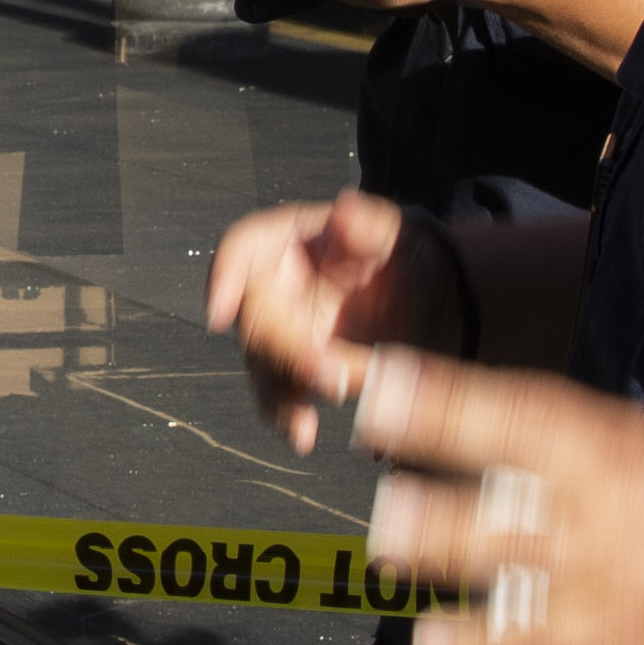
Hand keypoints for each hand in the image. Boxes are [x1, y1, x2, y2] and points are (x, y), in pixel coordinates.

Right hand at [208, 189, 454, 451]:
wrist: (422, 295)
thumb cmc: (399, 252)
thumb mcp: (394, 232)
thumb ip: (369, 223)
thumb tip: (346, 208)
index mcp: (283, 241)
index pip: (240, 250)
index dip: (223, 277)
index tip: (220, 313)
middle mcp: (269, 288)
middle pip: (255, 321)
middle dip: (286, 353)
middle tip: (332, 377)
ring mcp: (278, 333)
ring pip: (262, 368)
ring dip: (279, 399)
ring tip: (304, 428)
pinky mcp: (293, 371)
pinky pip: (280, 396)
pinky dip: (290, 418)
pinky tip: (305, 436)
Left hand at [352, 347, 643, 644]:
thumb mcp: (642, 453)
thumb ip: (557, 438)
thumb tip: (455, 409)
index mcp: (609, 443)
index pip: (518, 409)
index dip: (444, 397)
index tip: (381, 387)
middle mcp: (600, 498)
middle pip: (505, 475)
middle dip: (437, 472)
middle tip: (381, 475)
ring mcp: (596, 571)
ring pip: (502, 555)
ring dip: (442, 550)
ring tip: (390, 549)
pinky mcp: (595, 638)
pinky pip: (519, 644)